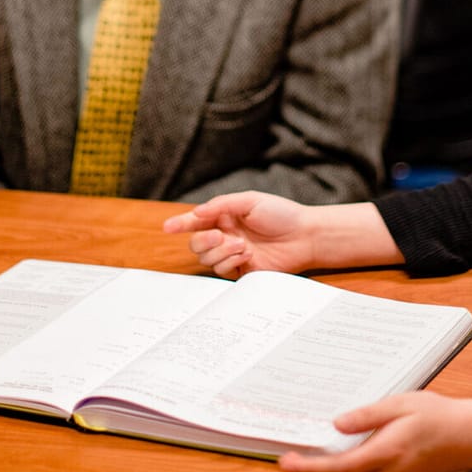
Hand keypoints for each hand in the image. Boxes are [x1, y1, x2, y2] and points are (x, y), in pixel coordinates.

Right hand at [162, 191, 314, 277]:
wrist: (304, 236)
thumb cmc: (280, 214)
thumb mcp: (249, 201)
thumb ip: (220, 205)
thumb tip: (196, 213)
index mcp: (225, 216)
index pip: (196, 221)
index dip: (180, 224)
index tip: (167, 227)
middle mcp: (225, 235)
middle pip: (196, 244)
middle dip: (203, 241)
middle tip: (219, 235)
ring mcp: (232, 254)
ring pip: (207, 259)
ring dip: (222, 251)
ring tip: (243, 245)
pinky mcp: (241, 271)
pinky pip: (222, 270)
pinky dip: (231, 261)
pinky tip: (248, 254)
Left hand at [278, 392, 471, 471]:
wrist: (468, 436)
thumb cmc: (437, 416)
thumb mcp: (401, 404)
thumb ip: (368, 415)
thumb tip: (337, 423)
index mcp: (387, 451)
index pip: (341, 467)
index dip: (310, 469)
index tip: (287, 462)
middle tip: (289, 464)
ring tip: (306, 466)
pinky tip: (336, 467)